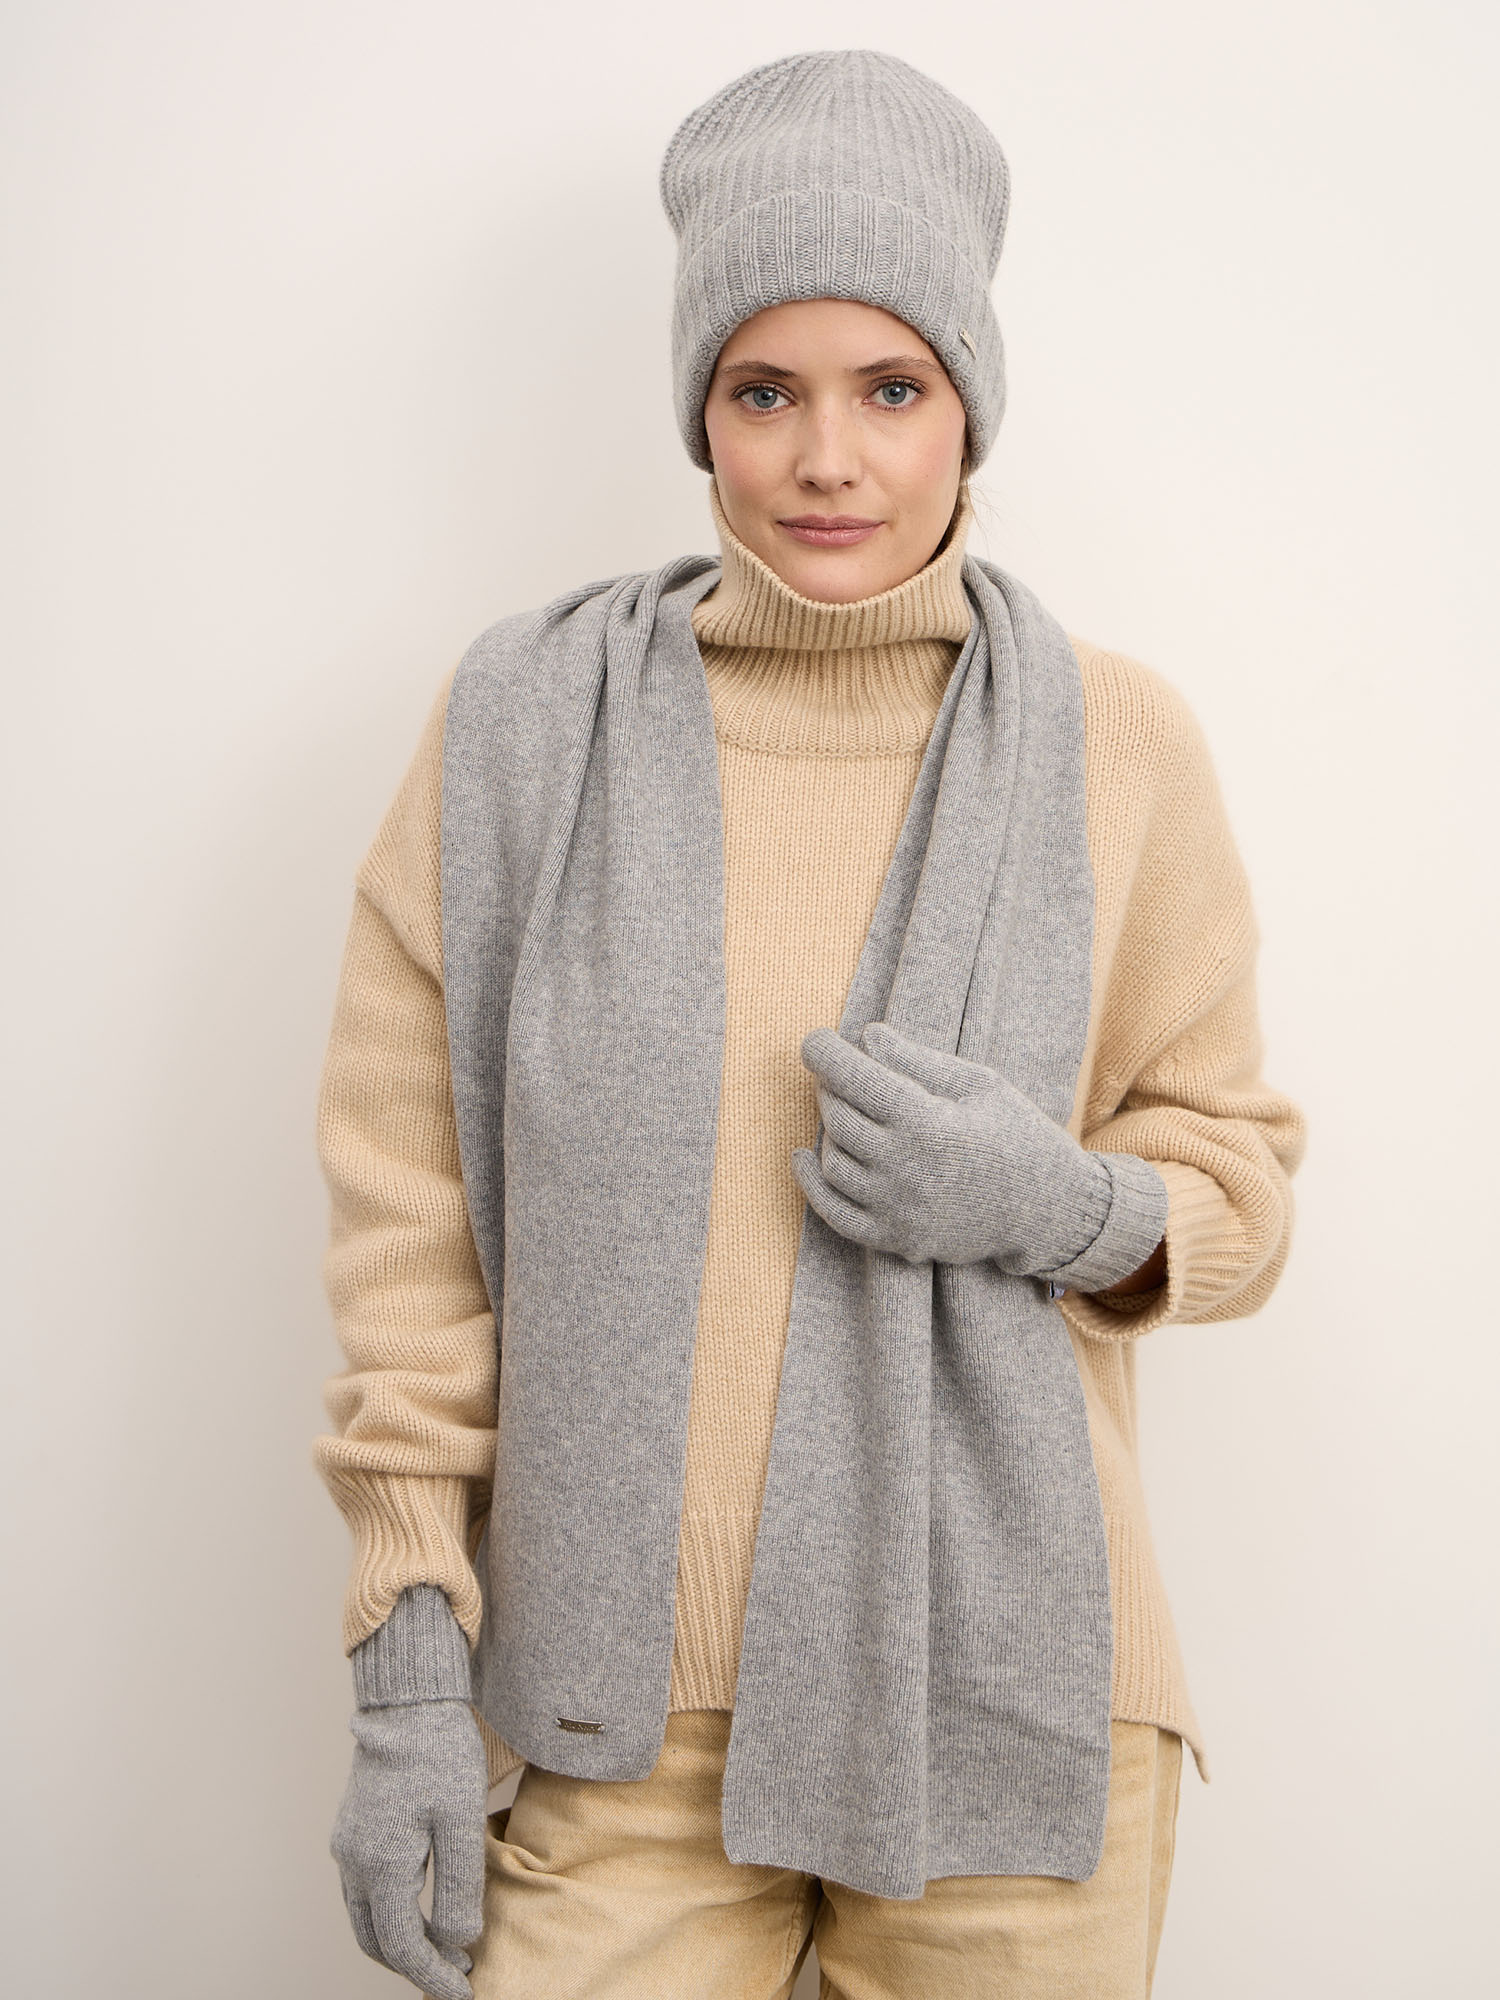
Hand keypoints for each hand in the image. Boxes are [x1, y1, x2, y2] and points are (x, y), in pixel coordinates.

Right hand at [330, 1698, 487, 1998]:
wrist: (408, 1702)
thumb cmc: (438, 1753)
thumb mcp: (460, 1822)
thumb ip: (458, 1888)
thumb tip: (457, 1943)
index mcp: (381, 1865)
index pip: (403, 1945)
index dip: (433, 1975)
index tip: (464, 1990)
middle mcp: (354, 1862)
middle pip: (377, 1940)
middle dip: (414, 1965)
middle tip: (454, 1974)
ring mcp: (348, 1846)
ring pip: (366, 1918)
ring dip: (399, 1942)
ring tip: (442, 1949)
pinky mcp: (352, 1830)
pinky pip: (365, 1891)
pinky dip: (389, 1914)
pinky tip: (420, 1909)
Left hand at [791, 1019, 1116, 1274]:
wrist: (1048, 1208)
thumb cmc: (1017, 1134)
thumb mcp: (979, 1084)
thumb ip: (917, 1061)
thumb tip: (866, 1037)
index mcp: (928, 1122)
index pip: (854, 1079)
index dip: (825, 1053)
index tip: (817, 1040)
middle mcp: (905, 1169)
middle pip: (837, 1117)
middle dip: (831, 1086)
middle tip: (844, 1073)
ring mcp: (898, 1210)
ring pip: (833, 1162)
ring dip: (829, 1129)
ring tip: (848, 1110)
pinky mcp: (897, 1239)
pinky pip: (835, 1214)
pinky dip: (812, 1184)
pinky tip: (804, 1156)